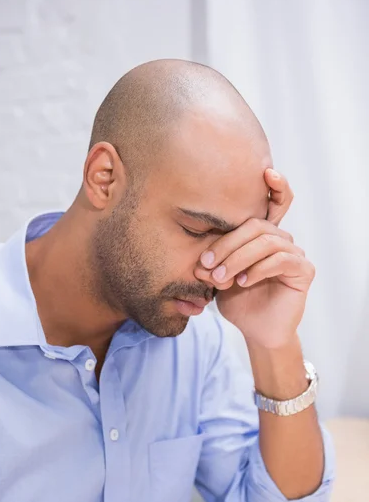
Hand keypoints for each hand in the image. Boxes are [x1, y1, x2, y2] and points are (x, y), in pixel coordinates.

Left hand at [196, 169, 314, 348]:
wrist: (256, 330)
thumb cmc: (237, 301)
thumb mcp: (218, 276)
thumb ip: (212, 261)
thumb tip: (198, 258)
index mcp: (261, 235)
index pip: (265, 206)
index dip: (276, 186)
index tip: (266, 171)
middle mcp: (280, 239)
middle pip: (256, 226)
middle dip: (228, 244)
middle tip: (207, 265)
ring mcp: (294, 254)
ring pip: (267, 242)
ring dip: (238, 259)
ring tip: (220, 278)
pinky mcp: (304, 271)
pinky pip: (281, 260)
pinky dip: (258, 270)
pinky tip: (243, 282)